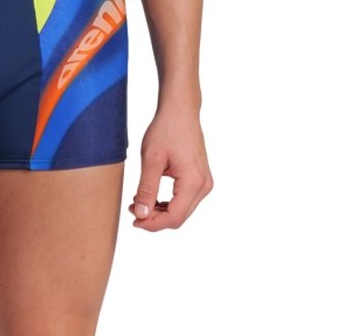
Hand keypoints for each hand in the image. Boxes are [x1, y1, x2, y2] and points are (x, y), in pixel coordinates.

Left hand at [128, 104, 212, 230]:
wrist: (180, 111)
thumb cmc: (166, 129)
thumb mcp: (151, 160)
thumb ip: (146, 190)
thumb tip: (141, 215)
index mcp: (193, 181)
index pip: (174, 218)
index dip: (152, 224)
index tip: (134, 220)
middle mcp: (203, 185)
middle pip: (178, 218)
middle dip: (154, 219)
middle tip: (133, 210)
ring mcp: (204, 183)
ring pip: (181, 212)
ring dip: (159, 213)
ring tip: (138, 202)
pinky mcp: (200, 179)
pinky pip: (183, 201)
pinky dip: (166, 204)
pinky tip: (150, 197)